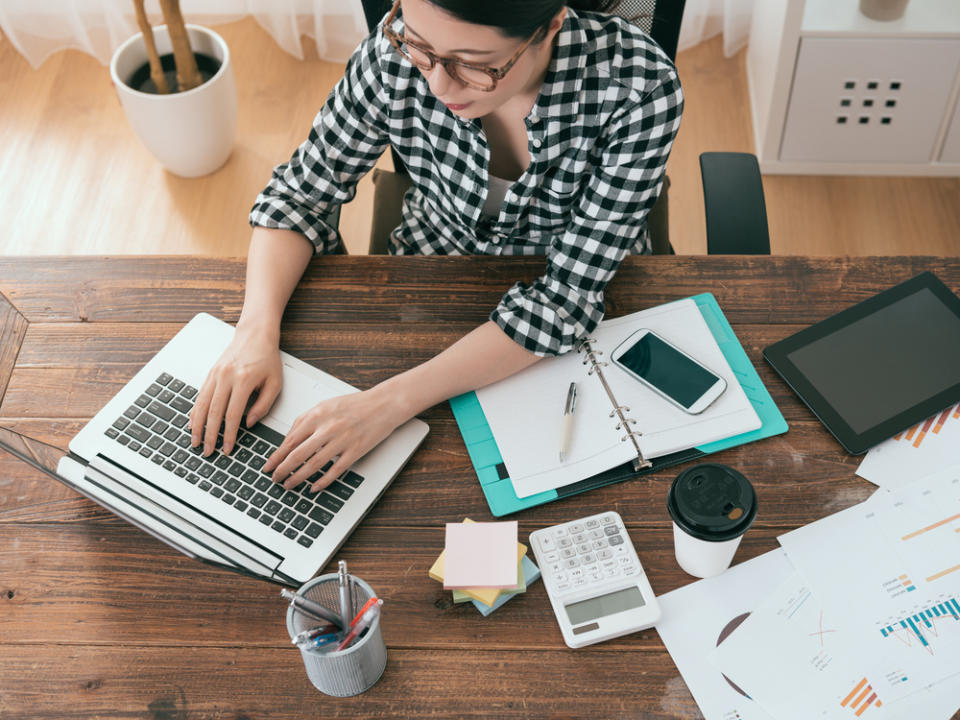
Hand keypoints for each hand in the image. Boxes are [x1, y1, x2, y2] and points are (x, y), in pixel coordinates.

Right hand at [189, 325, 282, 456]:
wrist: (254, 336)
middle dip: (210, 435)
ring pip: (202, 405)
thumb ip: (264, 405)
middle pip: (214, 412)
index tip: (228, 448)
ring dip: (197, 426)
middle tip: (208, 451)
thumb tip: (249, 423)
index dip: (229, 434)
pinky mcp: (210, 373)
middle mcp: (226, 377)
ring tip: (195, 441)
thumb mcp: (275, 382)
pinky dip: (195, 411)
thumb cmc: (267, 359)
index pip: (233, 414)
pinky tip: (193, 423)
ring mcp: (216, 375)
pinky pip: (200, 396)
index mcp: (244, 380)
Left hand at [263, 386, 407, 491]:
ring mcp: (342, 440)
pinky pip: (335, 471)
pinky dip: (322, 481)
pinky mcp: (355, 451)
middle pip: (298, 454)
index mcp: (317, 415)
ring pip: (314, 465)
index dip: (276, 456)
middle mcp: (328, 428)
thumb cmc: (354, 404)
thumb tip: (289, 440)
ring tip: (289, 484)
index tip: (268, 466)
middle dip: (283, 470)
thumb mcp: (325, 405)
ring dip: (298, 477)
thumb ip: (306, 420)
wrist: (383, 404)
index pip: (290, 440)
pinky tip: (313, 487)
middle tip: (275, 478)